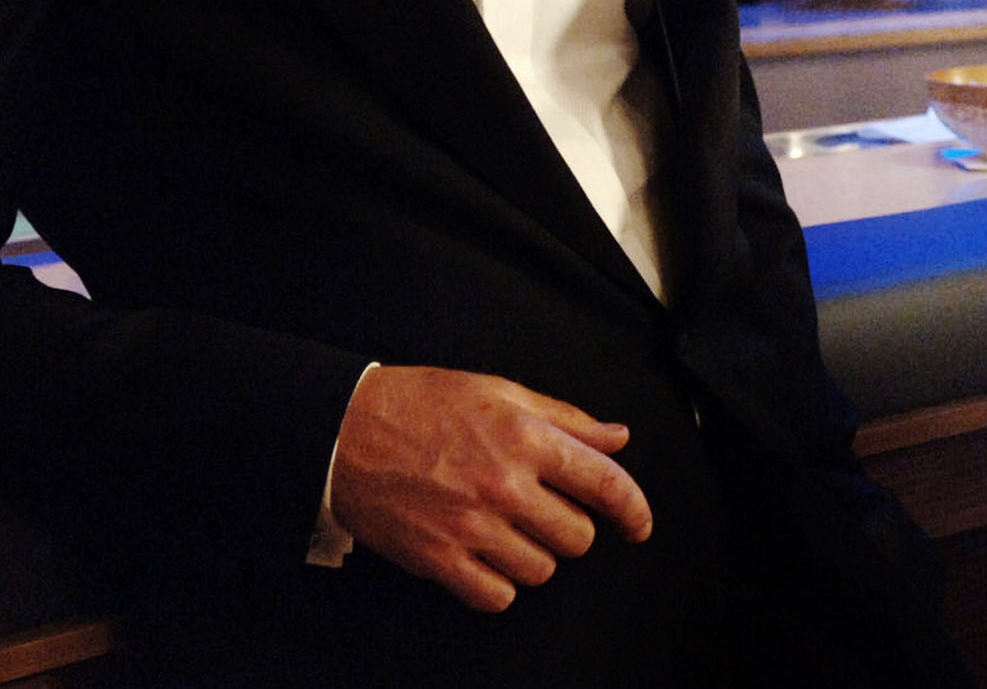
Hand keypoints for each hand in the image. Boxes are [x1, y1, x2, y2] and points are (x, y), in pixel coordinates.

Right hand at [327, 364, 653, 612]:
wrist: (347, 431)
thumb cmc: (422, 403)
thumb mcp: (497, 390)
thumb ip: (564, 418)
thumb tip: (617, 438)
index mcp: (525, 437)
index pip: (605, 483)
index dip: (634, 510)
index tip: (639, 526)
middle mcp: (505, 485)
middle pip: (577, 537)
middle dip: (568, 526)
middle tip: (541, 509)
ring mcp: (472, 527)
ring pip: (541, 571)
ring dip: (533, 555)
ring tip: (506, 528)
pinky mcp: (440, 560)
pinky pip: (498, 597)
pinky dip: (498, 584)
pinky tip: (484, 556)